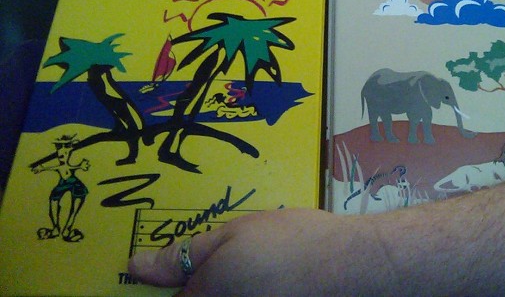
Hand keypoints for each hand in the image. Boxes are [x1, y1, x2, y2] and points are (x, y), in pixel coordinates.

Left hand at [128, 208, 374, 295]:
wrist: (350, 264)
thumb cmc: (290, 242)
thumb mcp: (232, 235)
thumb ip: (183, 254)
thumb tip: (135, 267)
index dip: (173, 282)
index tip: (187, 266)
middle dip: (208, 283)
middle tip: (241, 261)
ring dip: (236, 285)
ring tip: (261, 267)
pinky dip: (257, 288)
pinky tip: (277, 277)